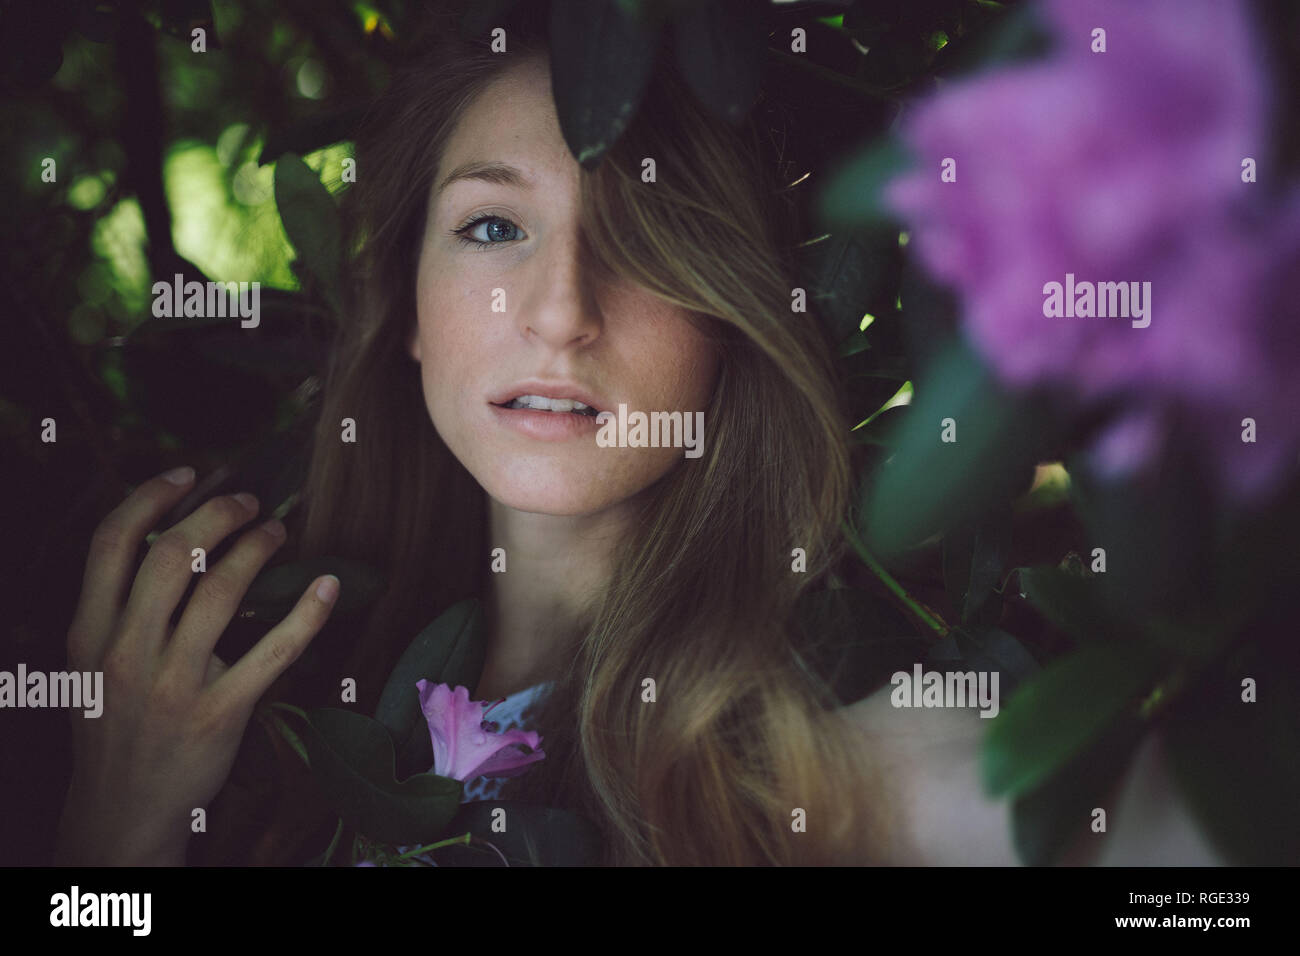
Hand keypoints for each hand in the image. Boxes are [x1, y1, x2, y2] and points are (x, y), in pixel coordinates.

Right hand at [54, 466, 338, 865]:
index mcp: (89, 632)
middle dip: (218, 514)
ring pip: (223, 591)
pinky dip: (307, 612)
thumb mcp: (92, 664)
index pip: (112, 543)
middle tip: (250, 501)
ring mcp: (173, 684)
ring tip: (279, 533)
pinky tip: (327, 586)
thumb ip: (118, 607)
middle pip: (173, 555)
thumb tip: (173, 539)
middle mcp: (126, 652)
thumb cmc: (115, 724)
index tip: (189, 473)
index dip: (151, 497)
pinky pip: (275, 651)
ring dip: (259, 548)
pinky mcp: (219, 712)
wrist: (121, 808)